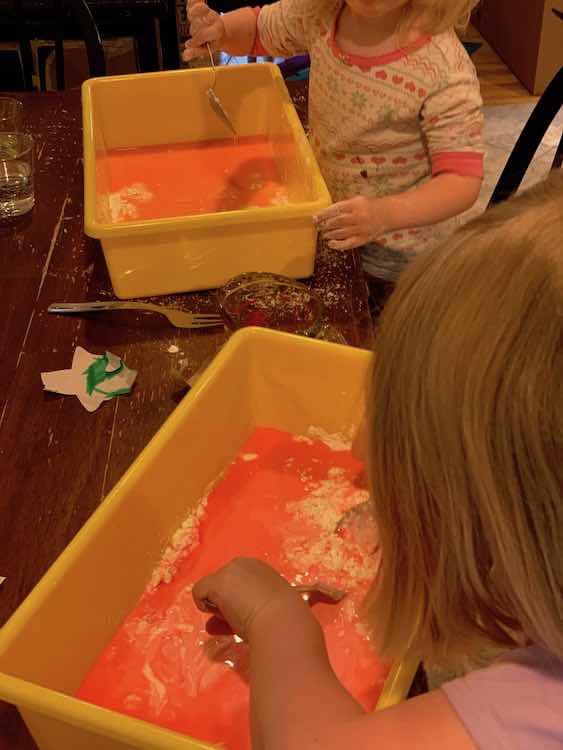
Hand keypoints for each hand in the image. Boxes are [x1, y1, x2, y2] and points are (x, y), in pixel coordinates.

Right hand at [183, 0, 225, 60]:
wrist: (220, 32)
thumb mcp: (206, 50)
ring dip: (192, 18)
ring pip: (195, 11)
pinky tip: (191, 8)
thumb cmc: (212, 41)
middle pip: (197, 24)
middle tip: (197, 35)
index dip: (196, 40)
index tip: (192, 44)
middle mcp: (214, 18)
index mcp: (217, 31)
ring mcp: (208, 10)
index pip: (203, 34)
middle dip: (194, 32)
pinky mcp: (202, 4)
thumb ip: (196, 52)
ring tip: (195, 23)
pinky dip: (191, 3)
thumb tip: (185, 56)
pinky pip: (194, 0)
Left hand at [193, 558, 309, 640]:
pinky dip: (205, 607)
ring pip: (212, 588)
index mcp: (259, 567)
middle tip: (239, 620)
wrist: (282, 622)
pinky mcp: (217, 582)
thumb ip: (252, 603)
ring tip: (234, 620)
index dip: (239, 600)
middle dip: (227, 601)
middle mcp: (242, 563)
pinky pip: (199, 592)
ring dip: (219, 605)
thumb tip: (231, 614)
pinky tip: (224, 616)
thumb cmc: (283, 618)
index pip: (238, 582)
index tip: (247, 615)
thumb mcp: (270, 604)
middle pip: (223, 583)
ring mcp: (228, 571)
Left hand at [314, 196, 389, 250]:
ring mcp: (360, 229)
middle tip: (318, 227)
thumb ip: (343, 206)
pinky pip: (348, 244)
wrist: (387, 214)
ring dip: (329, 234)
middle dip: (325, 225)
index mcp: (355, 205)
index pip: (335, 209)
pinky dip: (338, 245)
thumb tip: (325, 214)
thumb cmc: (368, 206)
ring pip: (341, 233)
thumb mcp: (356, 200)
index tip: (315, 218)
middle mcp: (357, 217)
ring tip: (324, 234)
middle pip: (337, 222)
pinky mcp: (363, 239)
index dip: (323, 214)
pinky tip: (331, 244)